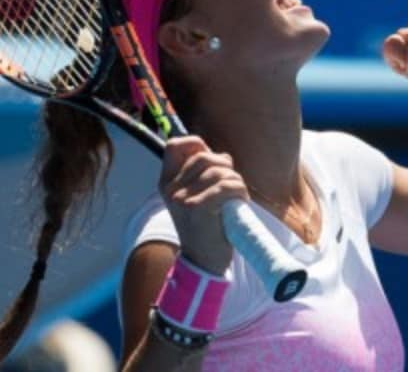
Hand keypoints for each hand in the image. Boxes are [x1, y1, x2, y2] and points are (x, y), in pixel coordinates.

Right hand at [159, 136, 248, 275]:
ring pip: (219, 171)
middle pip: (203, 156)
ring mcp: (183, 198)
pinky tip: (240, 202)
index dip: (196, 144)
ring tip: (237, 196)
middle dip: (225, 166)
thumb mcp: (196, 198)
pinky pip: (226, 186)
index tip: (212, 158)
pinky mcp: (198, 207)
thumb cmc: (205, 228)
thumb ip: (204, 175)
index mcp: (167, 183)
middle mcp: (171, 189)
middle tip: (232, 184)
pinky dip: (239, 191)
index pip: (175, 146)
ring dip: (235, 181)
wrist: (202, 262)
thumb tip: (223, 156)